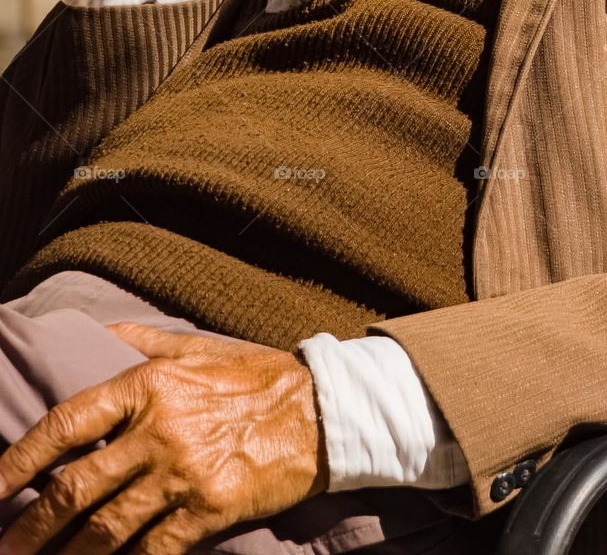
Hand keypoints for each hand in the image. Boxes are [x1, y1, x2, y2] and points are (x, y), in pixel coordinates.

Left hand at [0, 323, 327, 554]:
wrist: (320, 409)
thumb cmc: (256, 377)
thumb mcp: (198, 347)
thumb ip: (144, 341)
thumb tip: (101, 329)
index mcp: (149, 383)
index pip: (67, 423)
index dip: (18, 459)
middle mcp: (160, 428)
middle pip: (75, 487)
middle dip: (30, 526)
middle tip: (6, 548)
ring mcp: (183, 472)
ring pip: (105, 528)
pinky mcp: (208, 508)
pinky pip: (151, 550)